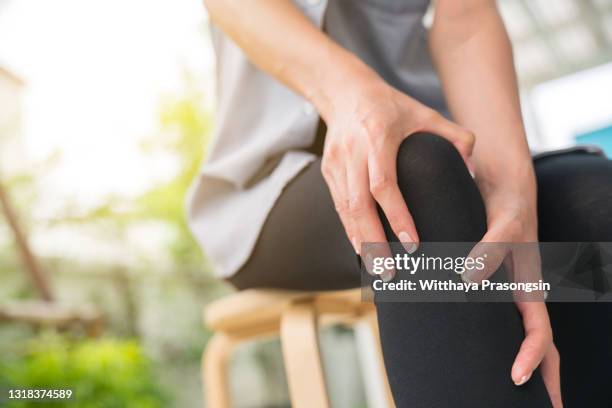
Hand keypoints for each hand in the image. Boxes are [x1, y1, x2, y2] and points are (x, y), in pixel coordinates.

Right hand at [319, 72, 473, 268]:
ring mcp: (336, 163)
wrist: (345, 92)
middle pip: (358, 205)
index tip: (412, 243)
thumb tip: (472, 173)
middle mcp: (352, 152)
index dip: (396, 216)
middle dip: (373, 241)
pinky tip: (362, 249)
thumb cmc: (390, 105)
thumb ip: (456, 138)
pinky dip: (350, 230)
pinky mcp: (328, 171)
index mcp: (377, 137)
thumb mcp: (426, 113)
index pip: (383, 184)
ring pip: (344, 210)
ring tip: (376, 269)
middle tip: (390, 271)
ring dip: (359, 241)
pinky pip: (338, 206)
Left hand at [464, 203, 561, 406]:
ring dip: (522, 365)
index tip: (518, 379)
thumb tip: (469, 278)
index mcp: (531, 290)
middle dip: (541, 379)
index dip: (533, 359)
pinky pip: (497, 321)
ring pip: (518, 337)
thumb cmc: (508, 209)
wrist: (504, 189)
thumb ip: (490, 248)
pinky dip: (495, 341)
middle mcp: (521, 297)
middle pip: (537, 347)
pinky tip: (478, 352)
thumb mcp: (504, 226)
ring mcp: (508, 295)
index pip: (539, 335)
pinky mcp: (491, 287)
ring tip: (507, 394)